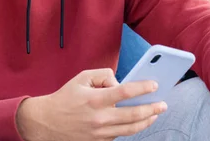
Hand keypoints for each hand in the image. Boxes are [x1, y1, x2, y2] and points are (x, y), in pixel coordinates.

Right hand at [15, 68, 166, 140]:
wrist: (46, 123)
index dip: (143, 88)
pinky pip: (120, 135)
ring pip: (130, 129)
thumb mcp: (82, 78)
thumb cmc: (65, 97)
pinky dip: (131, 128)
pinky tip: (139, 121)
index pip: (125, 92)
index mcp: (95, 99)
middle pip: (133, 115)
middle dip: (152, 109)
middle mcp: (100, 118)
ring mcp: (100, 133)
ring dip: (147, 121)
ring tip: (155, 114)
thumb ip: (104, 75)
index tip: (154, 85)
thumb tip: (120, 82)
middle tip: (163, 104)